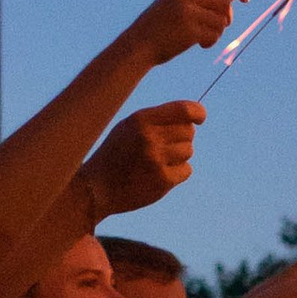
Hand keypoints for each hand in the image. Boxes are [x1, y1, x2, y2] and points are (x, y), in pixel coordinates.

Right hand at [87, 103, 203, 214]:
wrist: (96, 187)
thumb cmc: (116, 153)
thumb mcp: (129, 127)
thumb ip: (157, 119)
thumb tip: (192, 116)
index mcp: (141, 120)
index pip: (184, 110)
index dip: (197, 112)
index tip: (200, 118)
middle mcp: (150, 138)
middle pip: (189, 132)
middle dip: (181, 137)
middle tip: (163, 146)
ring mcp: (157, 160)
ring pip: (189, 151)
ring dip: (178, 156)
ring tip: (156, 161)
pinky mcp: (163, 181)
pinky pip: (187, 170)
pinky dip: (177, 172)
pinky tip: (158, 174)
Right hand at [137, 0, 244, 62]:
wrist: (139, 44)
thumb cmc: (162, 24)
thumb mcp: (179, 2)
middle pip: (225, 2)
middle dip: (226, 16)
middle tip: (217, 26)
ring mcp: (187, 11)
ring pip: (221, 21)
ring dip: (217, 32)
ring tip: (202, 36)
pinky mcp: (189, 30)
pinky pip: (214, 35)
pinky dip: (211, 42)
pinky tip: (199, 44)